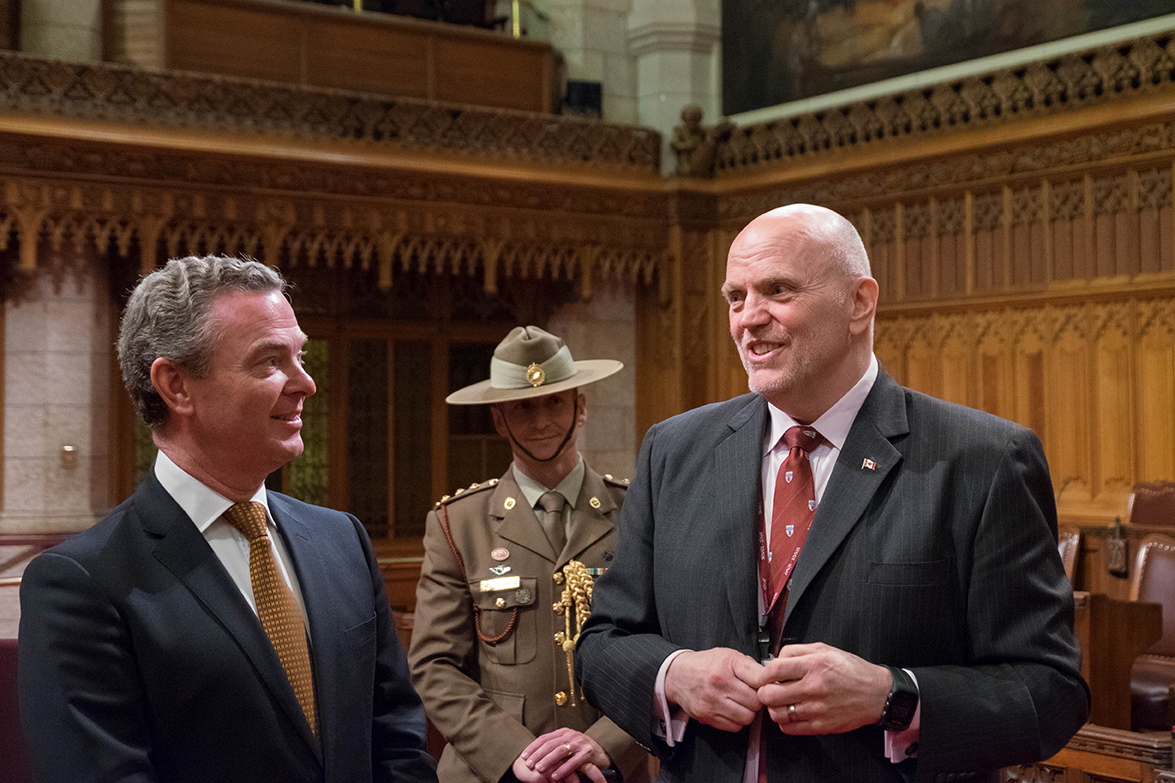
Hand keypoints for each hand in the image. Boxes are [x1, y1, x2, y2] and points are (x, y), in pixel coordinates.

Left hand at [516, 728, 609, 782]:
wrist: (602, 752)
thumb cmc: (580, 751)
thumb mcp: (567, 745)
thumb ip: (554, 746)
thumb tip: (535, 754)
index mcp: (563, 732)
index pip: (544, 738)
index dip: (533, 747)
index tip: (523, 756)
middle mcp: (571, 735)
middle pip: (550, 744)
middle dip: (537, 755)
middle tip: (528, 764)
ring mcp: (579, 743)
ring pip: (560, 751)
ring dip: (548, 761)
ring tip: (539, 769)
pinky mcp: (587, 753)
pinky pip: (573, 762)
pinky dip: (563, 769)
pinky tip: (555, 775)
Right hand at [663, 648, 763, 731]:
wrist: (677, 674)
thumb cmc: (705, 664)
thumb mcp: (728, 655)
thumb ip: (750, 666)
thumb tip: (771, 679)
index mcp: (727, 664)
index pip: (760, 679)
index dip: (767, 684)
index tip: (767, 686)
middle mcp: (719, 682)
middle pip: (756, 702)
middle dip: (757, 700)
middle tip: (752, 695)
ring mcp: (712, 701)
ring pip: (747, 717)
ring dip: (748, 712)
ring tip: (741, 703)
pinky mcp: (706, 715)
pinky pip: (734, 727)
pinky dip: (736, 721)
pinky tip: (731, 710)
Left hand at [753, 642, 890, 734]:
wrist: (877, 694)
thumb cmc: (852, 670)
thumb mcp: (825, 649)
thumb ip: (797, 651)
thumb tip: (775, 658)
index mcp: (813, 666)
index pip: (774, 670)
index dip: (762, 673)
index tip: (764, 675)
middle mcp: (813, 688)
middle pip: (769, 695)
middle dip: (765, 691)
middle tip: (769, 689)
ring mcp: (816, 709)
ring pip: (776, 714)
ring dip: (774, 707)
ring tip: (781, 701)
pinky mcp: (820, 726)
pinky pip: (789, 728)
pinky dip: (784, 721)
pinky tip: (791, 712)